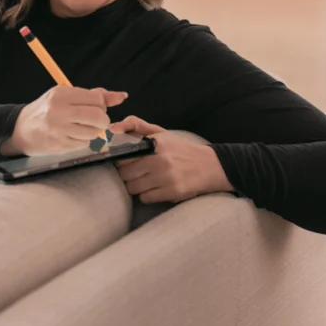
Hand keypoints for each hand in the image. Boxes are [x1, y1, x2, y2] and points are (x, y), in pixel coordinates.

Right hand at [2, 85, 127, 156]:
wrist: (20, 129)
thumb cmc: (46, 110)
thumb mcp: (66, 96)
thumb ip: (94, 96)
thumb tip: (122, 96)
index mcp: (61, 94)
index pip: (97, 99)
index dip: (102, 105)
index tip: (95, 108)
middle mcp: (59, 110)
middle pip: (98, 117)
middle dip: (102, 121)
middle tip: (96, 122)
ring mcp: (58, 129)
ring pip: (94, 133)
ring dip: (93, 132)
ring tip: (82, 129)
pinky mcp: (58, 145)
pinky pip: (84, 144)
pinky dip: (83, 141)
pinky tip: (73, 136)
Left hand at [108, 115, 233, 203]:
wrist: (211, 166)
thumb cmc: (181, 150)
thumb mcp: (161, 133)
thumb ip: (137, 126)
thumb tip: (114, 127)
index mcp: (155, 143)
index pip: (124, 155)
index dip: (121, 160)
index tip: (125, 162)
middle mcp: (160, 159)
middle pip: (125, 174)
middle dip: (126, 175)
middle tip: (134, 174)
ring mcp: (167, 177)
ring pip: (133, 188)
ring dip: (135, 187)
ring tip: (144, 182)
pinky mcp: (173, 192)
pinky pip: (145, 198)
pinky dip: (146, 196)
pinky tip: (154, 189)